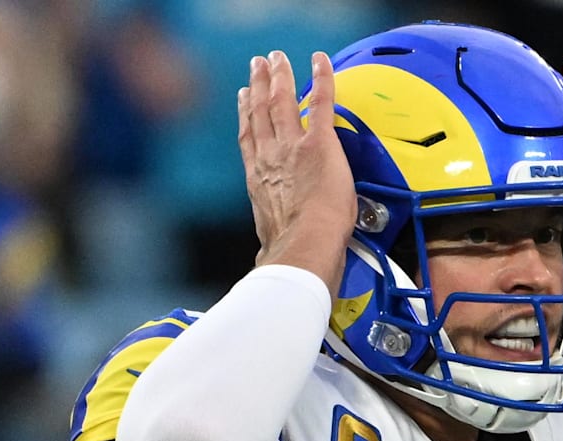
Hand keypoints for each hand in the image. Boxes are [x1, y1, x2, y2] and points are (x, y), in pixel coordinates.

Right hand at [238, 50, 355, 293]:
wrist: (303, 248)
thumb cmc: (291, 254)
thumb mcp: (271, 243)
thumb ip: (269, 242)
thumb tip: (265, 261)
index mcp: (259, 180)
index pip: (250, 140)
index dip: (245, 115)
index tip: (242, 98)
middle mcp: (270, 158)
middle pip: (260, 112)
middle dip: (258, 85)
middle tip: (258, 65)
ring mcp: (292, 148)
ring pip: (281, 101)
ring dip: (279, 76)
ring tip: (276, 59)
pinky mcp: (318, 144)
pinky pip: (320, 102)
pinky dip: (320, 78)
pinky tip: (319, 61)